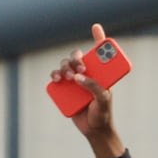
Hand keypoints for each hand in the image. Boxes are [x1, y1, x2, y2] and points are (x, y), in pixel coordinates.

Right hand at [52, 23, 124, 157]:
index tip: (96, 26)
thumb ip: (93, 86)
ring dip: (64, 66)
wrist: (94, 130)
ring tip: (67, 77)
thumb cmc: (103, 114)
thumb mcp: (103, 99)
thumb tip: (78, 77)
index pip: (100, 53)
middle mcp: (88, 74)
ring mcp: (76, 81)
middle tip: (80, 69)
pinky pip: (57, 77)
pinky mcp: (66, 89)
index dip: (99, 39)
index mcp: (101, 73)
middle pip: (78, 57)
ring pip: (66, 65)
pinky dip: (55, 75)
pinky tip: (56, 78)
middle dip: (76, 59)